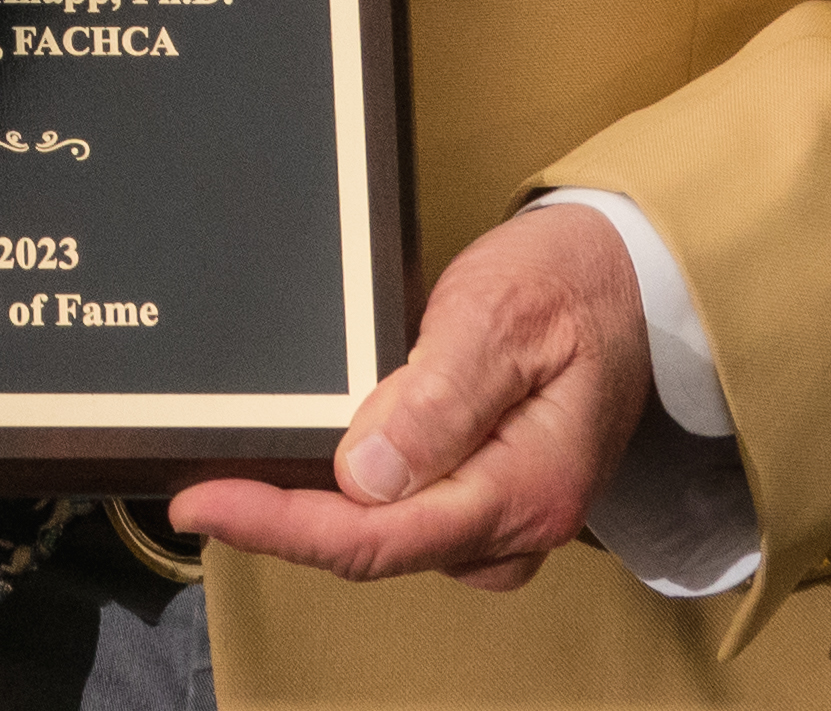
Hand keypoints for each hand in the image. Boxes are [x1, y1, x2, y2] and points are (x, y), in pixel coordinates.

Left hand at [169, 199, 649, 593]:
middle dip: (282, 523)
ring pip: (383, 538)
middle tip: (200, 484)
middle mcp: (515, 526)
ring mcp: (503, 520)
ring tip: (238, 475)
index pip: (378, 536)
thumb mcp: (500, 318)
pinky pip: (404, 517)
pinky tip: (306, 468)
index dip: (280, 527)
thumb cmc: (570, 287)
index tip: (204, 503)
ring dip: (310, 513)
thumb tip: (364, 476)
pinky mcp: (486, 501)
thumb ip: (436, 400)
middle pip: (371, 547)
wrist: (631, 282)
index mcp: (524, 489)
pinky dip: (347, 498)